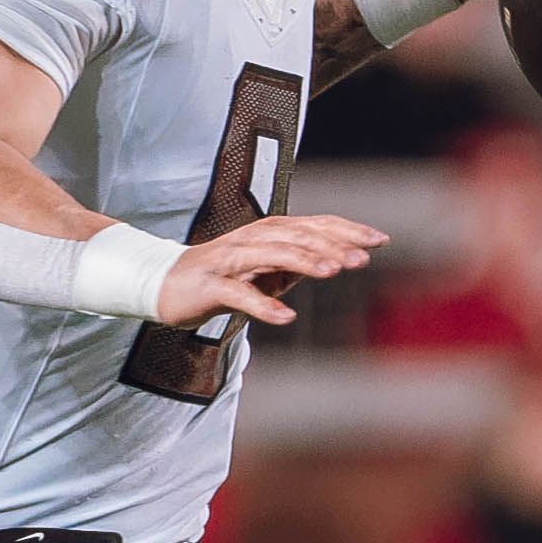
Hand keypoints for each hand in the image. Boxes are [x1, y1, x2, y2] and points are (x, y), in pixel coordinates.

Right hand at [156, 208, 381, 331]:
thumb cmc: (219, 276)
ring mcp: (230, 260)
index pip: (314, 225)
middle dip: (331, 244)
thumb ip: (297, 264)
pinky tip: (286, 318)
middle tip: (362, 259)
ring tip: (333, 272)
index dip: (347, 230)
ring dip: (304, 261)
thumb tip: (336, 258)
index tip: (380, 240)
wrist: (161, 283)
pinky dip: (263, 305)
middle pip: (297, 235)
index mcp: (268, 232)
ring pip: (271, 254)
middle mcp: (251, 239)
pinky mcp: (211, 286)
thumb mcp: (265, 269)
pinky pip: (239, 295)